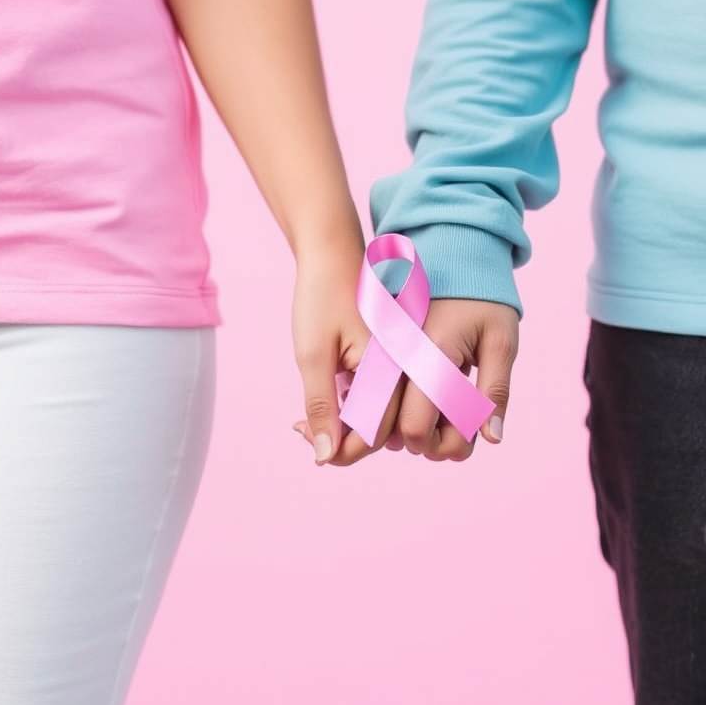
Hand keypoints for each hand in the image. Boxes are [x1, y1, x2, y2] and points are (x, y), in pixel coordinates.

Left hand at [290, 242, 400, 465]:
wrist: (332, 248)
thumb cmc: (321, 295)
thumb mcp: (313, 354)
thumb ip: (322, 405)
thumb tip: (326, 456)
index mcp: (390, 368)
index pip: (375, 434)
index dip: (342, 449)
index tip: (307, 441)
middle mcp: (404, 368)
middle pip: (381, 430)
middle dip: (343, 440)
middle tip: (301, 428)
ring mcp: (399, 361)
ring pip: (380, 416)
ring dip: (348, 425)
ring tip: (309, 416)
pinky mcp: (391, 356)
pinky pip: (379, 395)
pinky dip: (354, 405)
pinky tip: (328, 396)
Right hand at [393, 298, 518, 461]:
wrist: (457, 256)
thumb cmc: (485, 299)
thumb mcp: (501, 342)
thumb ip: (495, 391)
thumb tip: (493, 439)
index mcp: (426, 356)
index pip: (415, 429)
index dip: (443, 444)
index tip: (468, 432)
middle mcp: (397, 360)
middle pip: (400, 433)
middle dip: (434, 442)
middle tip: (464, 423)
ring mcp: (387, 358)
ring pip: (390, 420)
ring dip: (422, 428)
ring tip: (452, 408)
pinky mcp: (384, 356)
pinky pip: (386, 400)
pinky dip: (408, 411)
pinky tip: (434, 398)